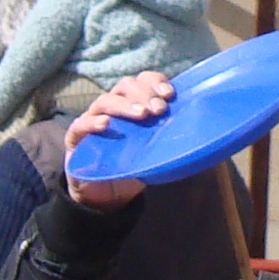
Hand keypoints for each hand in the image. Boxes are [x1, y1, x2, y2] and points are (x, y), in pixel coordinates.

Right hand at [64, 71, 175, 211]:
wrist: (106, 197)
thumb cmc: (132, 168)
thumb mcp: (155, 153)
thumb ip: (169, 140)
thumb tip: (202, 137)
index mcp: (133, 105)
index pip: (144, 82)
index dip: (156, 82)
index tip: (170, 94)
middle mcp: (113, 107)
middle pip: (126, 86)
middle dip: (145, 93)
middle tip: (159, 109)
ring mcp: (92, 120)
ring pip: (106, 101)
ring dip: (125, 105)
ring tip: (141, 114)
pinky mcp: (76, 138)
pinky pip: (80, 125)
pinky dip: (93, 122)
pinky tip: (106, 125)